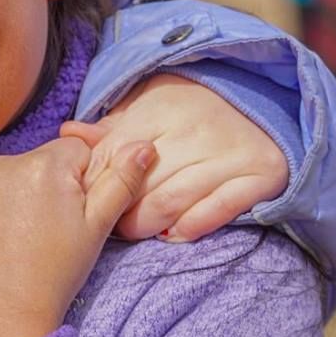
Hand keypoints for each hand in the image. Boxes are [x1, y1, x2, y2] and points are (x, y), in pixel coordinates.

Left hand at [0, 137, 152, 336]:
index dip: (82, 182)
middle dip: (45, 188)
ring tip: (16, 240)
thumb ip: (121, 180)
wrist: (0, 316)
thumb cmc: (55, 273)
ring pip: (0, 180)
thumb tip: (144, 143)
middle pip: (35, 164)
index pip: (74, 153)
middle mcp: (1, 163)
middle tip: (46, 232)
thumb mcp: (98, 228)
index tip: (74, 214)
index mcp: (45, 164)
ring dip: (10, 199)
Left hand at [79, 73, 289, 242]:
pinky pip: (215, 212)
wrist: (266, 103)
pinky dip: (188, 228)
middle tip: (105, 220)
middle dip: (117, 207)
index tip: (85, 196)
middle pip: (140, 182)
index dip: (97, 180)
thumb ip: (112, 127)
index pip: (115, 153)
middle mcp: (199, 127)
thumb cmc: (191, 110)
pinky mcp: (261, 175)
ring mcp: (232, 152)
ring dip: (145, 223)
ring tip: (132, 228)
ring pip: (171, 202)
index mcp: (165, 106)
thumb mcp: (150, 106)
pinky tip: (172, 233)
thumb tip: (69, 133)